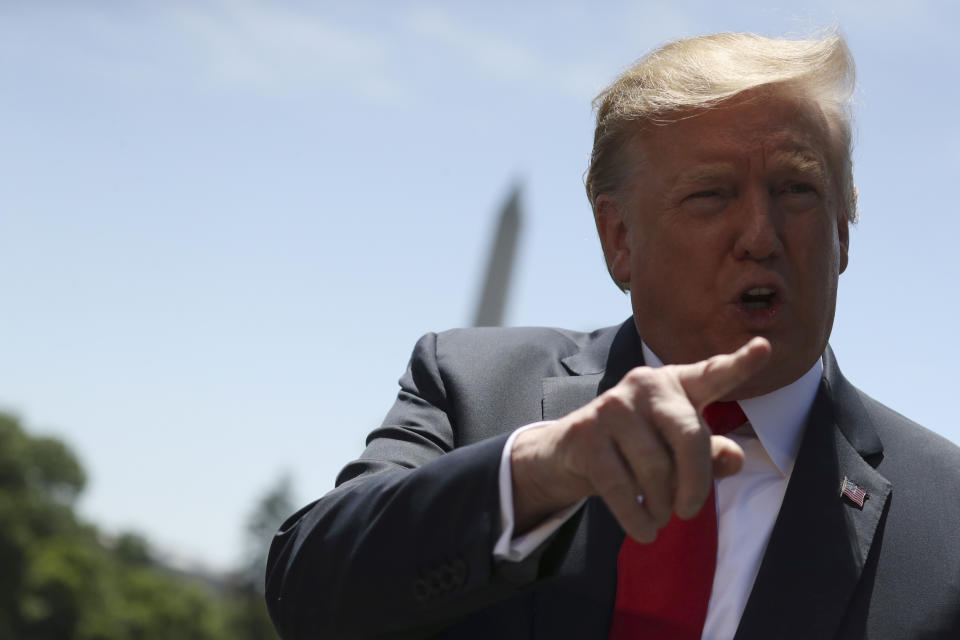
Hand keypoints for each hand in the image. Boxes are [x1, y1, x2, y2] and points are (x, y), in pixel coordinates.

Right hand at [510, 337, 770, 541]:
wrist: (568, 453)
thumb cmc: (635, 450)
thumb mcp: (676, 452)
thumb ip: (710, 455)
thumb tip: (734, 458)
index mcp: (675, 384)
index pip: (712, 374)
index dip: (739, 364)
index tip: (764, 348)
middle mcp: (644, 385)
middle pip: (689, 436)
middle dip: (695, 483)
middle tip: (689, 511)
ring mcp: (612, 406)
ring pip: (655, 468)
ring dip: (662, 505)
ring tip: (660, 517)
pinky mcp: (586, 434)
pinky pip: (622, 487)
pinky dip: (638, 518)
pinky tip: (645, 530)